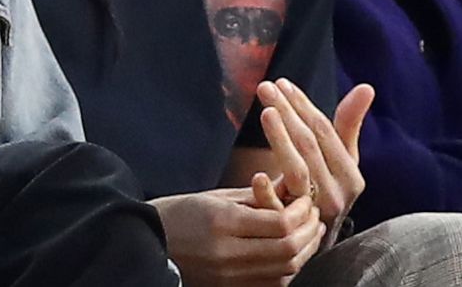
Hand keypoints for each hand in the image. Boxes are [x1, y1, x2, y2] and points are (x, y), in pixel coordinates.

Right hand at [151, 175, 324, 285]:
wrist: (147, 245)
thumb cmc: (179, 214)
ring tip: (309, 233)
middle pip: (287, 248)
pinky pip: (273, 283)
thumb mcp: (215, 197)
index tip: (306, 202)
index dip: (301, 213)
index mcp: (222, 222)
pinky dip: (290, 269)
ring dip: (305, 251)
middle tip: (314, 217)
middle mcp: (228, 252)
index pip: (280, 223)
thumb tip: (292, 184)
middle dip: (309, 232)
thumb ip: (255, 195)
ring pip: (286, 269)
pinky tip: (293, 253)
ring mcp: (229, 275)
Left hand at [255, 80, 372, 225]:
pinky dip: (266, 192)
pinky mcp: (290, 229)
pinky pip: (278, 208)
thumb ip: (348, 125)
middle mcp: (336, 195)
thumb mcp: (341, 161)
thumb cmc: (326, 191)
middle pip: (309, 146)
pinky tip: (256, 174)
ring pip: (296, 172)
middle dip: (287, 113)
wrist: (312, 242)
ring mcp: (314, 213)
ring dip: (279, 139)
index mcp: (350, 176)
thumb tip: (366, 87)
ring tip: (265, 112)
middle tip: (265, 88)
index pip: (324, 132)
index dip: (303, 106)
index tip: (281, 84)